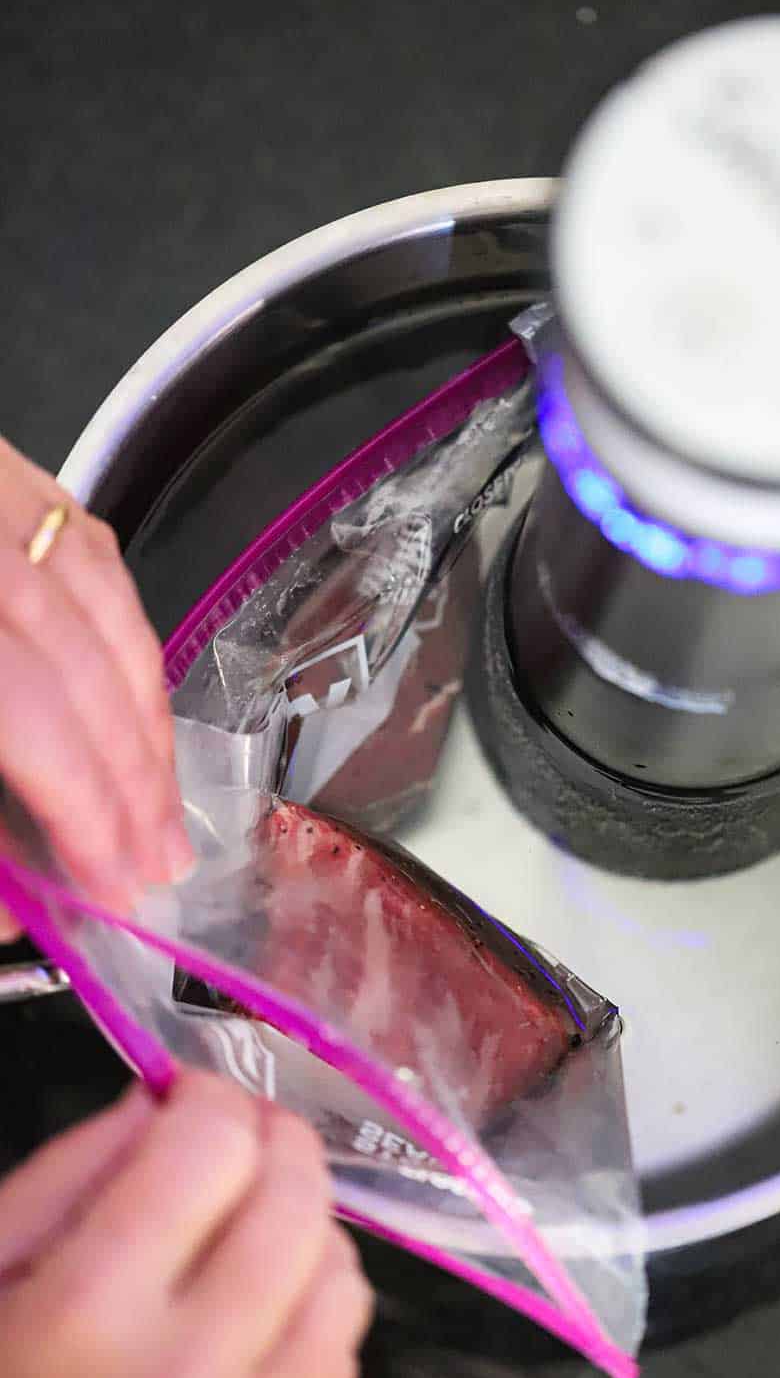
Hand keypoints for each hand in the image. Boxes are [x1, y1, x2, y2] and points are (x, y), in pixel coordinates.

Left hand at [0, 436, 192, 941]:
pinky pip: (95, 555)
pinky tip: (140, 703)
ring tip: (165, 807)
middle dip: (130, 780)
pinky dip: (127, 638)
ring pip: (102, 610)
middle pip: (74, 666)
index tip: (112, 888)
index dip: (79, 805)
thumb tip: (6, 906)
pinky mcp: (6, 471)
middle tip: (161, 866)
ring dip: (145, 720)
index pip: (23, 710)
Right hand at [0, 1070, 372, 1377]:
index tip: (182, 1101)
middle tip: (230, 1145)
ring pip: (343, 1271)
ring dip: (303, 1227)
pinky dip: (314, 1309)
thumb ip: (67, 1176)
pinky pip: (346, 1353)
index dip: (202, 1098)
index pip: (211, 1145)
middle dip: (268, 1144)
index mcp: (87, 1320)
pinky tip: (256, 1321)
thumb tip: (163, 1099)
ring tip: (244, 1234)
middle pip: (297, 1197)